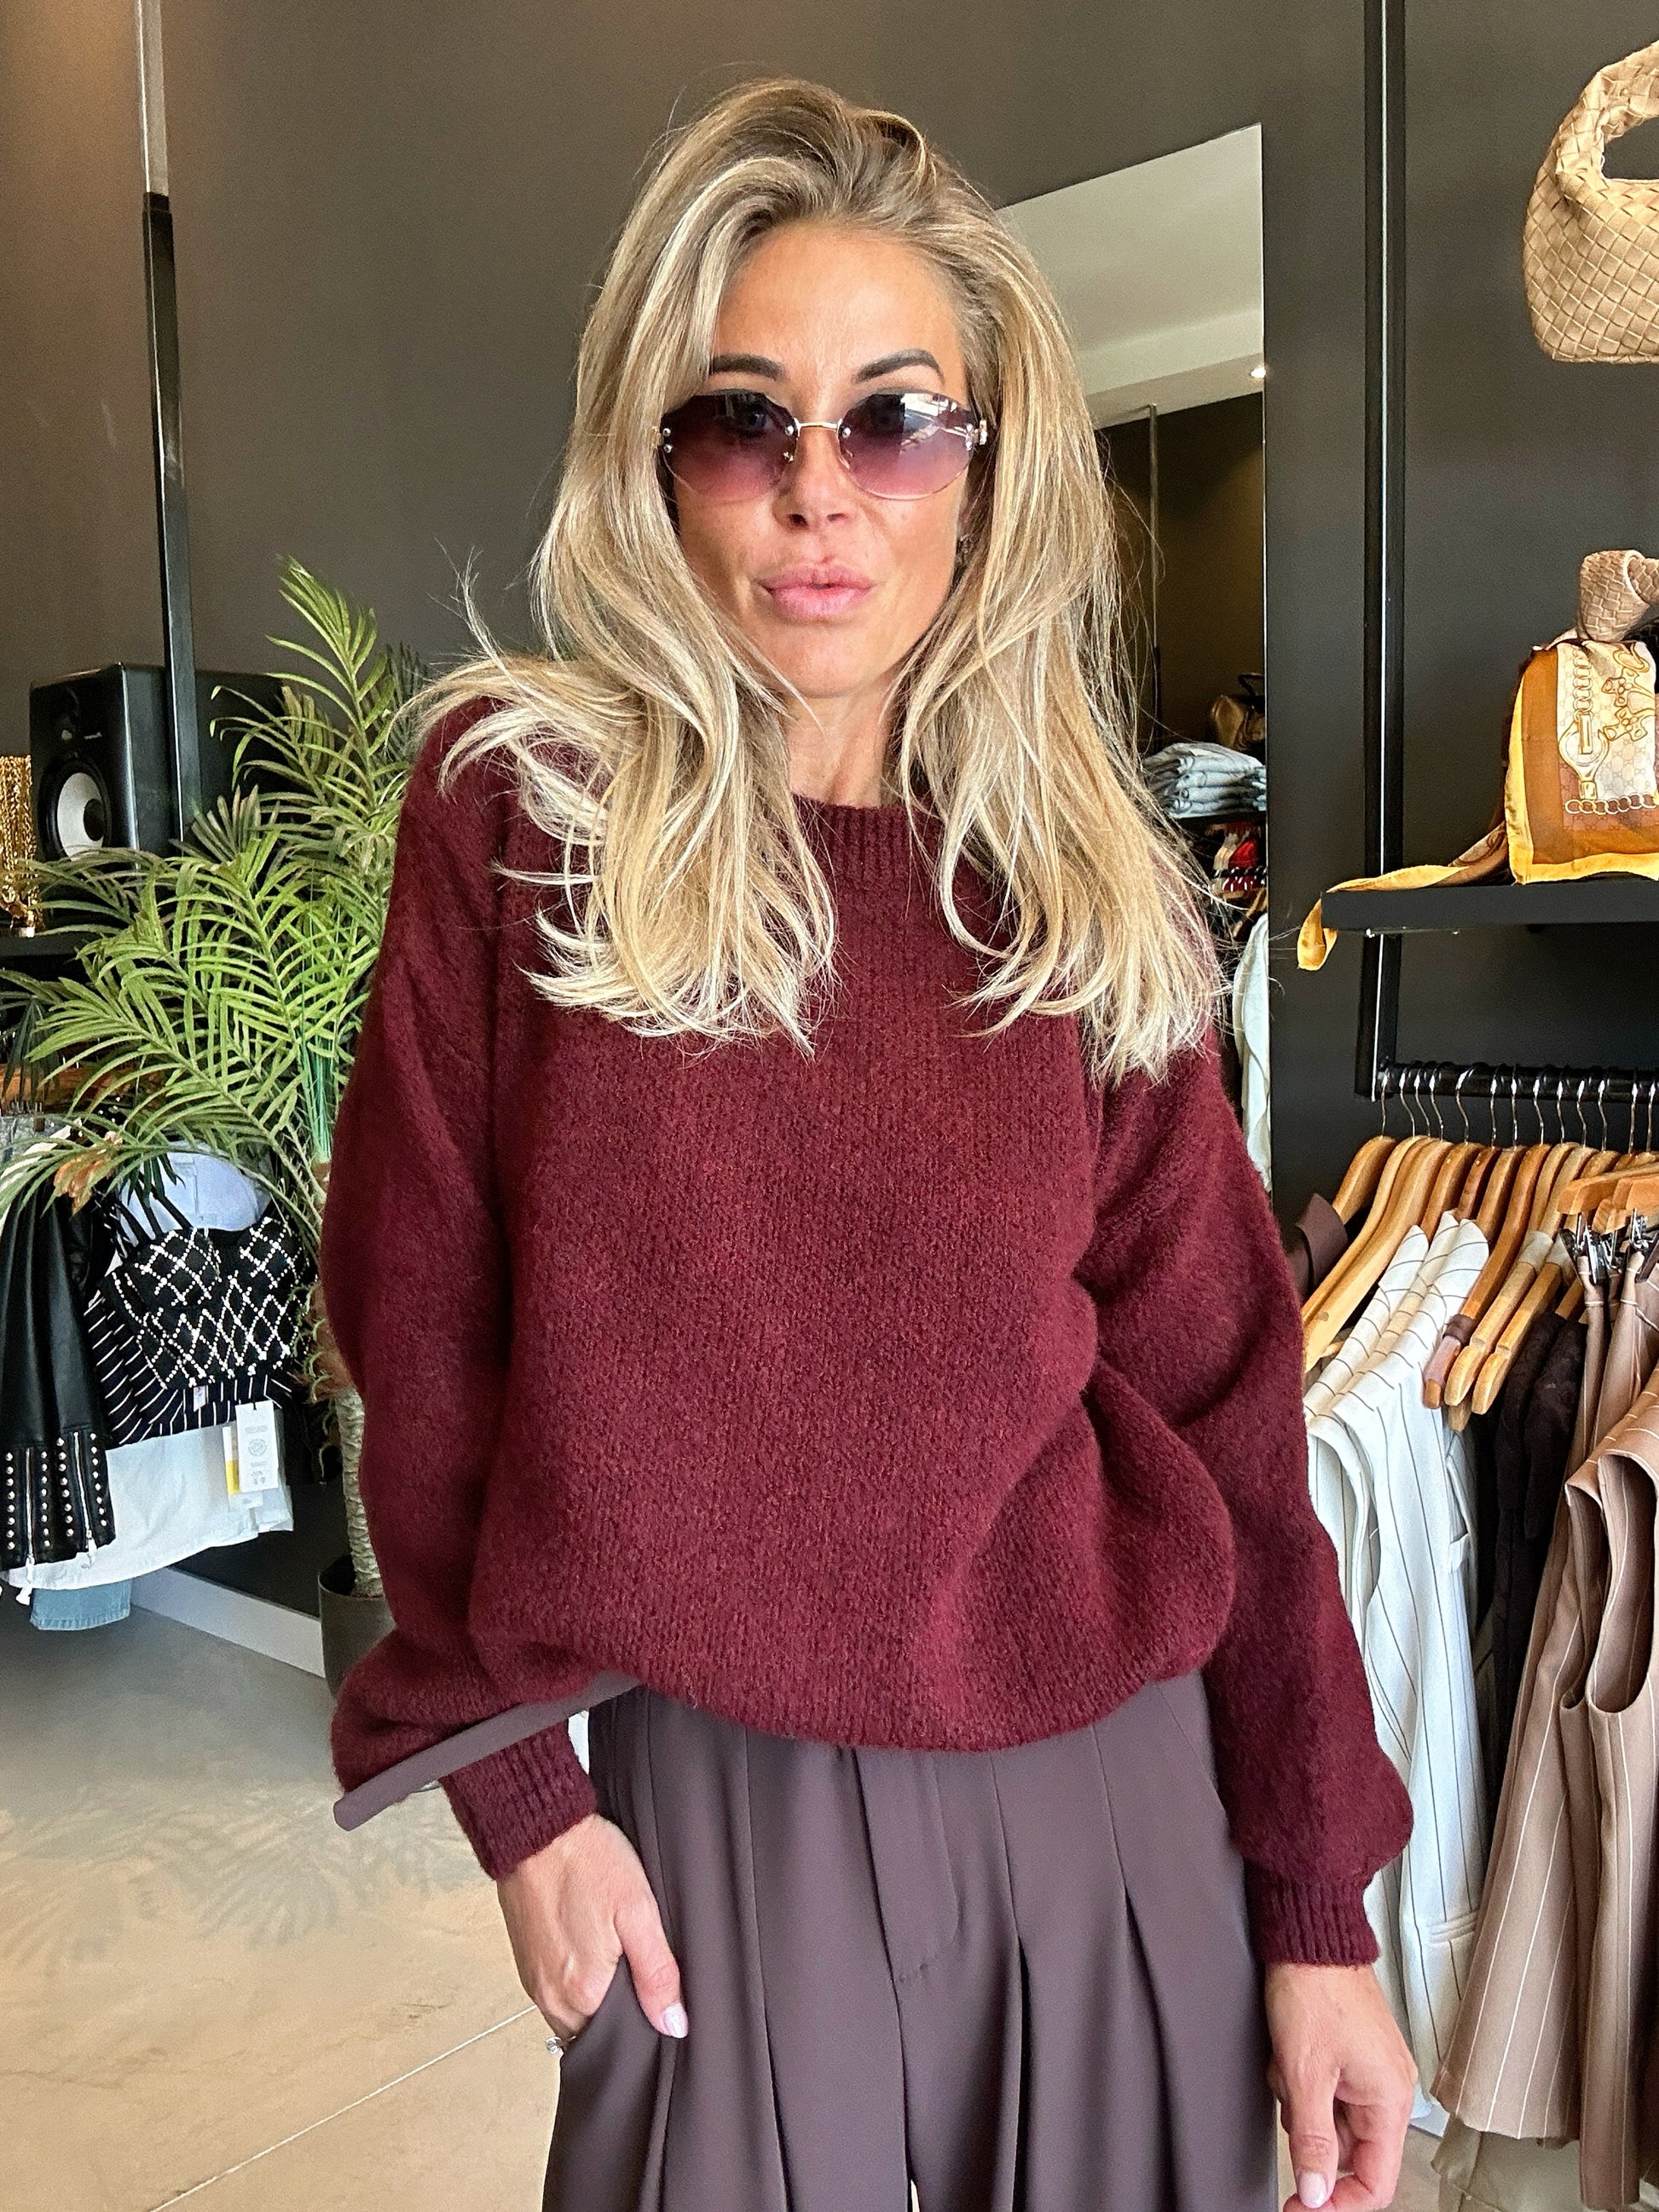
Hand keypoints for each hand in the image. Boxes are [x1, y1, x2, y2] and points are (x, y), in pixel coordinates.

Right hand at [496, 1811, 688, 2047]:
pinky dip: (574, 1977)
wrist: (537, 1829)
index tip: (652, 1995)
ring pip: (573, 2011)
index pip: (617, 2041)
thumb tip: (674, 2025)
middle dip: (616, 2011)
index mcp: (583, 1994)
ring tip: (612, 1952)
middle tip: (635, 1967)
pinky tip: (589, 1944)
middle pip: (592, 2030)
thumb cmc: (587, 1861)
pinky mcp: (524, 1962)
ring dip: (594, 1994)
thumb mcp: (637, 1911)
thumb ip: (657, 1974)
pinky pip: (556, 1988)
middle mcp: (551, 1998)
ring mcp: (533, 1982)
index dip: (640, 2023)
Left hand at [1264, 1961, 1416, 2211]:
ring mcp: (1367, 2071)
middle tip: (1288, 2094)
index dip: (1338, 2204)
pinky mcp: (1347, 2055)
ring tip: (1289, 2060)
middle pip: (1347, 2149)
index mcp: (1390, 2099)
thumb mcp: (1305, 2074)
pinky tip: (1289, 2051)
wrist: (1308, 1935)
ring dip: (1299, 2100)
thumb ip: (1312, 2140)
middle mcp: (1387, 2088)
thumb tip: (1317, 2193)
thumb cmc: (1315, 1987)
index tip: (1303, 2208)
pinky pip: (1321, 2090)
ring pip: (1327, 2118)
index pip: (1375, 2182)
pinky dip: (1299, 2079)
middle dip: (1308, 2128)